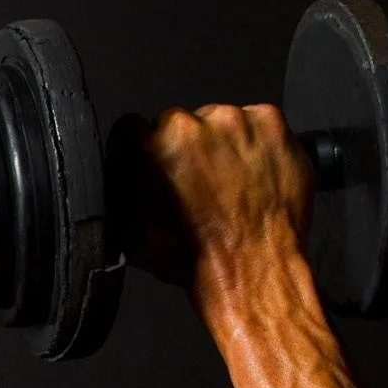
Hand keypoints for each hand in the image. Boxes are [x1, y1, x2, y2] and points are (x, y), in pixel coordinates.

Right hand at [110, 104, 314, 294]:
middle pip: (182, 122)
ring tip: (230, 182)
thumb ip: (118, 193)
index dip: (143, 148)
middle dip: (186, 147)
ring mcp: (238, 121)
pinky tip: (253, 174)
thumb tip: (114, 178)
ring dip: (222, 144)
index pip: (134, 128)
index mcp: (153, 144)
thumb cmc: (193, 255)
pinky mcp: (272, 125)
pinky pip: (259, 123)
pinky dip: (257, 144)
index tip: (154, 162)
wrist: (249, 267)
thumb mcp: (128, 232)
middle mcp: (195, 124)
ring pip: (222, 121)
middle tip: (198, 181)